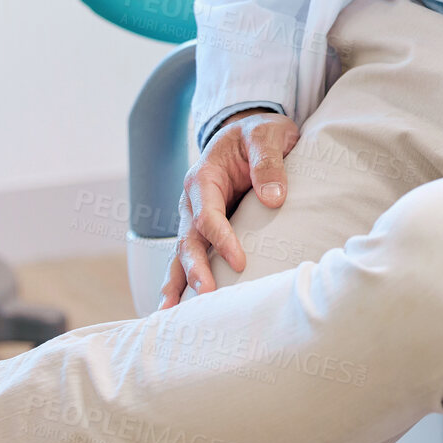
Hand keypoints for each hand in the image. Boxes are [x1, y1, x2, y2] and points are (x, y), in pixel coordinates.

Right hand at [158, 109, 300, 307]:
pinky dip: (180, 277)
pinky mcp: (204, 226)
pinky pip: (191, 253)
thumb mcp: (267, 134)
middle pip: (188, 239)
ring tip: (169, 312)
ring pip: (183, 252)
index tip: (239, 263)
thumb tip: (273, 199)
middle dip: (194, 269)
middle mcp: (192, 200)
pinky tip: (174, 303)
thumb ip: (268, 162)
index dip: (222, 240)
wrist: (249, 130)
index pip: (207, 215)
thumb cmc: (258, 132)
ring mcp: (195, 215)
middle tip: (206, 294)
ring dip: (178, 280)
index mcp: (203, 177)